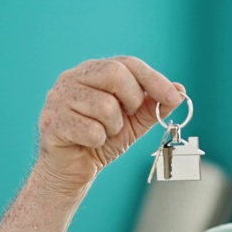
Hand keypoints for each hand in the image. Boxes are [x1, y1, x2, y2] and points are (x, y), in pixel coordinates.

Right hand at [35, 56, 184, 198]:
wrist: (73, 169)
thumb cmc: (101, 139)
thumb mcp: (134, 122)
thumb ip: (153, 106)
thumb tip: (180, 91)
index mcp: (93, 71)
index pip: (128, 63)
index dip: (154, 79)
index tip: (173, 97)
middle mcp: (73, 77)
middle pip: (114, 74)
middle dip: (132, 101)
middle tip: (126, 117)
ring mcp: (58, 98)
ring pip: (105, 106)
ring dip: (113, 127)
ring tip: (102, 133)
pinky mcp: (51, 121)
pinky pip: (90, 130)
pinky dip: (97, 141)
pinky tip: (87, 143)